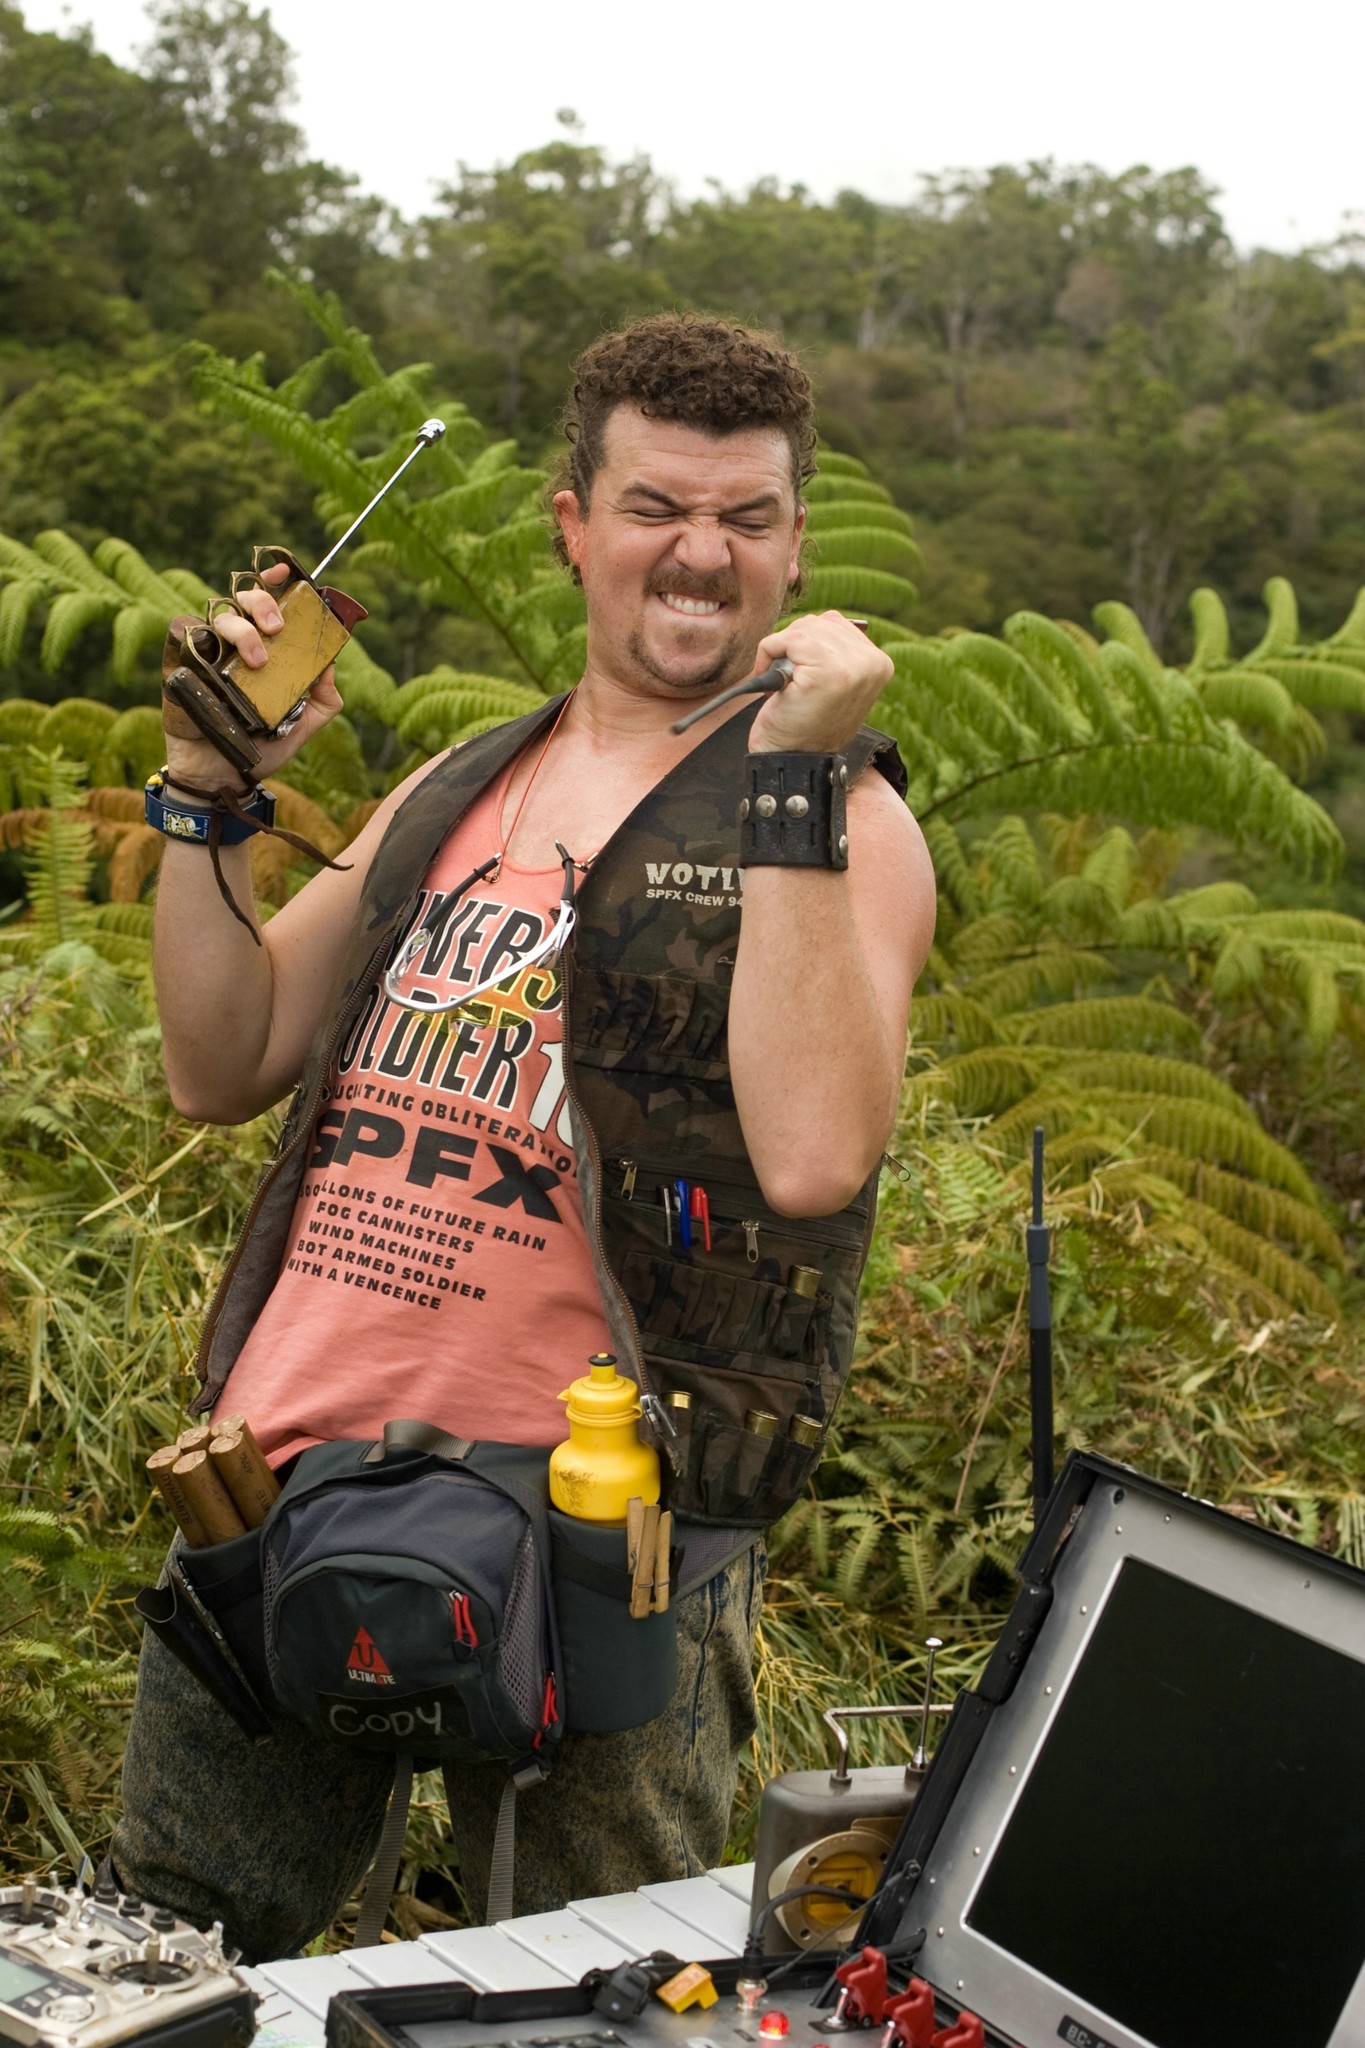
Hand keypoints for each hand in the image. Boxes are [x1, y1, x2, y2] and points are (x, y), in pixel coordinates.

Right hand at [162, 563, 343, 789]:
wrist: (225, 777)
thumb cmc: (261, 748)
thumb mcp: (302, 725)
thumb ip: (322, 699)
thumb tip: (330, 667)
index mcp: (265, 649)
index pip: (268, 604)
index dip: (276, 582)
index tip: (288, 574)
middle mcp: (235, 644)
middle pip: (243, 598)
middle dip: (262, 604)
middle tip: (277, 628)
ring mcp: (207, 652)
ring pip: (217, 614)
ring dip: (241, 629)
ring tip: (258, 661)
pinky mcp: (180, 666)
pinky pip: (182, 633)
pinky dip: (196, 634)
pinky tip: (212, 653)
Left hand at [745, 611, 893, 755]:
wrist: (789, 762)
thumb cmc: (804, 725)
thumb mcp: (831, 684)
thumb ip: (835, 652)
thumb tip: (822, 622)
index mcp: (879, 664)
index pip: (835, 625)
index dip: (808, 647)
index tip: (806, 681)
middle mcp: (872, 661)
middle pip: (819, 622)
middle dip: (794, 649)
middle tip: (792, 686)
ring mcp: (852, 665)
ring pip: (802, 629)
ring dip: (781, 654)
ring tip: (787, 687)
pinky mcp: (827, 669)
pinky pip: (786, 639)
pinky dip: (768, 655)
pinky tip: (776, 685)